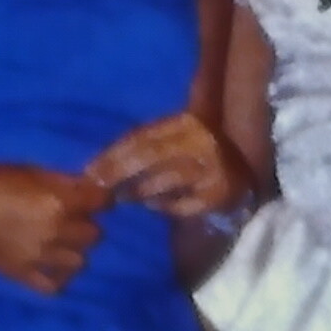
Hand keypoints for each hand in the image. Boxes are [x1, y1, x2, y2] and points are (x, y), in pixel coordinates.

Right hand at [0, 162, 106, 294]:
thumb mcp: (29, 170)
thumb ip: (63, 182)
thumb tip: (89, 186)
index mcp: (60, 201)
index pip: (104, 202)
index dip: (99, 197)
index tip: (90, 196)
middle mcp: (57, 231)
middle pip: (95, 234)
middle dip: (85, 223)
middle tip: (68, 216)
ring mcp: (41, 257)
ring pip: (81, 261)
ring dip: (73, 250)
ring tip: (57, 240)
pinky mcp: (23, 275)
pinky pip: (55, 286)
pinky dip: (58, 277)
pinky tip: (50, 265)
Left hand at [84, 110, 248, 218]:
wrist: (241, 173)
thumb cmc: (195, 155)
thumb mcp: (172, 141)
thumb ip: (143, 148)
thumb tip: (99, 167)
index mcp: (186, 122)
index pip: (142, 137)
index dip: (113, 154)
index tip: (89, 171)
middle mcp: (202, 141)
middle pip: (151, 155)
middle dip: (119, 172)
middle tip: (98, 188)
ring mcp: (213, 168)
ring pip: (167, 179)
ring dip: (140, 191)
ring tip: (124, 197)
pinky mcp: (219, 194)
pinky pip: (183, 204)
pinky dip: (165, 207)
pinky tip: (154, 206)